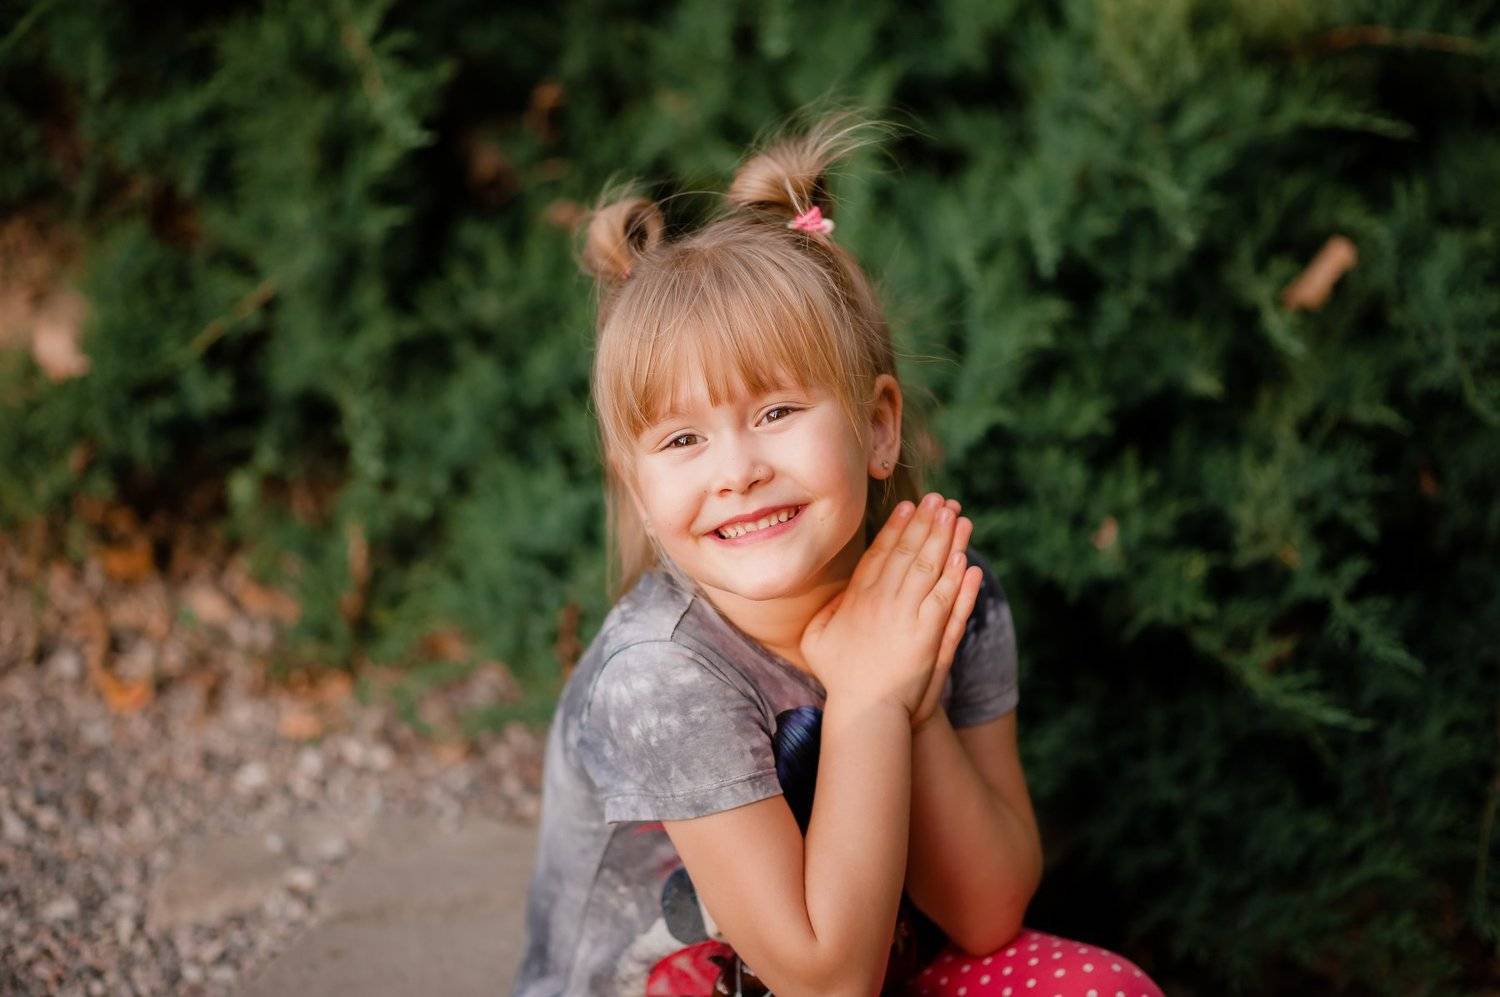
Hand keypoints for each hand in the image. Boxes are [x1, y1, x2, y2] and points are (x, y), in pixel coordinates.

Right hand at [800, 492, 982, 721]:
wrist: (864, 711)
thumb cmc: (839, 677)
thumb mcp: (817, 638)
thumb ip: (828, 610)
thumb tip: (837, 591)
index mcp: (858, 598)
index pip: (880, 554)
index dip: (897, 528)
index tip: (909, 507)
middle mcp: (884, 602)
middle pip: (909, 554)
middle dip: (926, 524)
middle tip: (939, 500)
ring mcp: (908, 617)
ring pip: (930, 570)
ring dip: (946, 541)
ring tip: (957, 516)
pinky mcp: (929, 636)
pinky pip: (947, 600)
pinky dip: (957, 578)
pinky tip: (967, 559)